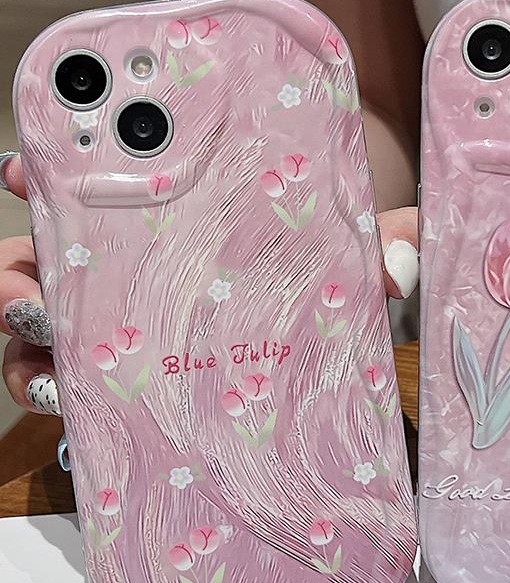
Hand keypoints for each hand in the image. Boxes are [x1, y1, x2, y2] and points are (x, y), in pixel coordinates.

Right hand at [0, 153, 419, 418]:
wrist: (332, 371)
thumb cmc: (336, 301)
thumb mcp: (361, 266)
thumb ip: (387, 245)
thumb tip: (399, 264)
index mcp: (181, 232)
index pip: (101, 192)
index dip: (52, 178)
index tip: (25, 170)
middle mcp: (141, 280)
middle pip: (48, 265)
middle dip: (17, 273)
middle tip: (30, 289)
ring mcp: (130, 338)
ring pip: (45, 334)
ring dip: (26, 344)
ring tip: (47, 358)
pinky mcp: (133, 394)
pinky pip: (74, 396)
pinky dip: (54, 401)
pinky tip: (68, 412)